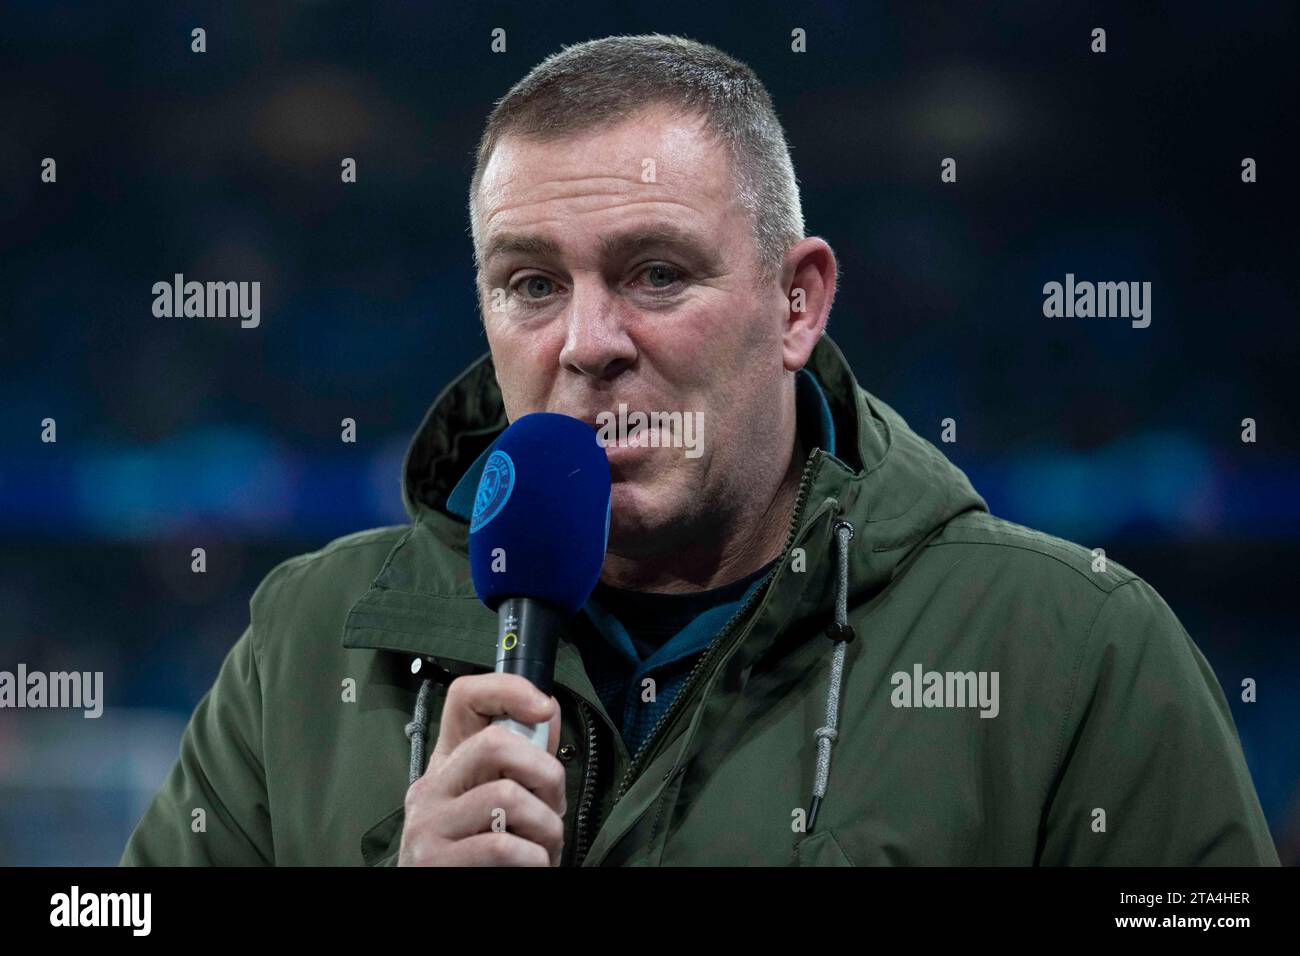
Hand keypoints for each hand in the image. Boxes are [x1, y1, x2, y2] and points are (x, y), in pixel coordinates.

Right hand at [397, 672, 565, 865]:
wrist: (437, 895)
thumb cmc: (477, 853)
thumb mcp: (491, 802)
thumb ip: (518, 762)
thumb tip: (547, 716)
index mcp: (447, 763)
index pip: (464, 697)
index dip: (508, 690)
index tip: (544, 708)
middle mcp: (431, 787)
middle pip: (494, 743)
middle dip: (546, 773)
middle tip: (554, 806)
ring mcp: (428, 824)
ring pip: (506, 796)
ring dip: (547, 826)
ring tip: (545, 847)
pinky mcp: (434, 862)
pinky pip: (502, 846)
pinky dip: (535, 858)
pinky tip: (533, 865)